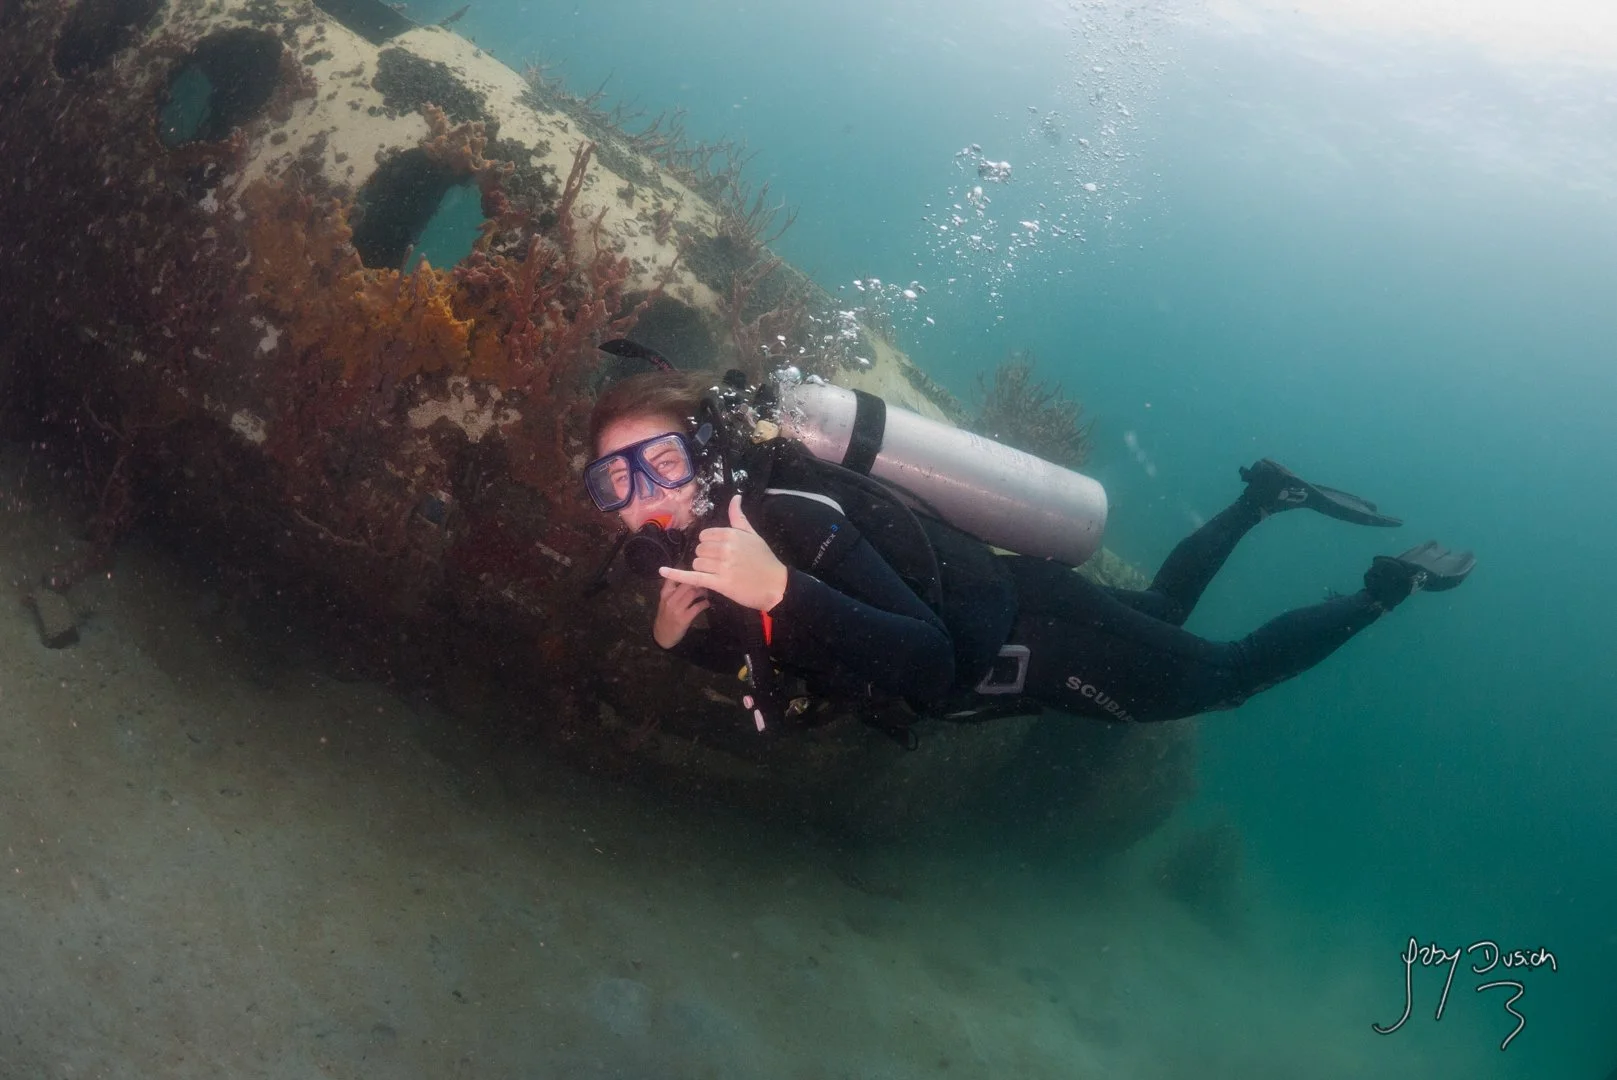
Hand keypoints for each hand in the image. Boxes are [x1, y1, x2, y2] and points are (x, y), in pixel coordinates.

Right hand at [653, 577, 708, 648]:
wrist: (662, 635)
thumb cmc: (666, 616)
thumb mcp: (665, 601)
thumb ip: (674, 589)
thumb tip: (688, 576)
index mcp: (665, 593)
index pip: (673, 577)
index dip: (685, 572)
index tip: (695, 572)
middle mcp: (670, 599)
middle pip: (687, 583)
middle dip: (699, 581)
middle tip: (706, 582)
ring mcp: (677, 609)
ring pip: (693, 593)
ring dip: (703, 592)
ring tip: (707, 593)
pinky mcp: (684, 618)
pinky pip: (697, 607)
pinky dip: (705, 604)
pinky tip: (707, 604)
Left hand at [659, 495, 788, 612]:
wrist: (775, 585)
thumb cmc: (764, 560)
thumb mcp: (753, 535)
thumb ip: (739, 517)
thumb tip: (735, 497)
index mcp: (732, 534)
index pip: (704, 536)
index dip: (710, 545)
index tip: (721, 552)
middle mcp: (725, 548)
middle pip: (699, 550)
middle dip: (706, 557)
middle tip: (723, 565)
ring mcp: (722, 566)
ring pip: (697, 563)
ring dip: (704, 570)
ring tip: (721, 574)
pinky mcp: (719, 583)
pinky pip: (693, 577)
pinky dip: (676, 574)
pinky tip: (662, 571)